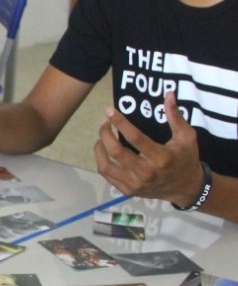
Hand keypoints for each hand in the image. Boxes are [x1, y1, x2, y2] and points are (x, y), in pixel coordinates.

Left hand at [94, 90, 202, 204]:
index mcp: (161, 157)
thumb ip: (175, 116)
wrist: (186, 187)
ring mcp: (135, 184)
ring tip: (101, 138)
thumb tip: (168, 94)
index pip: (135, 138)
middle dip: (105, 134)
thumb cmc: (186, 158)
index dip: (120, 122)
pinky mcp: (128, 190)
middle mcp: (146, 172)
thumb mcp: (187, 137)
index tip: (109, 111)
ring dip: (99, 148)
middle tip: (105, 123)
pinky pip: (107, 175)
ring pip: (106, 166)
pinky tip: (104, 151)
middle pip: (116, 152)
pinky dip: (101, 161)